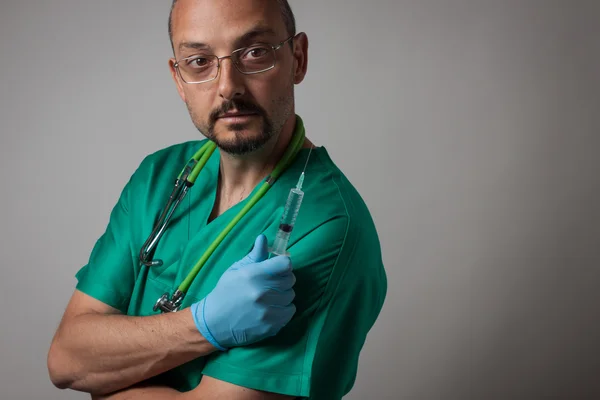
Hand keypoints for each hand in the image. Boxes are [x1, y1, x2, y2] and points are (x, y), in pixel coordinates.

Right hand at [191, 235, 295, 350]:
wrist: (214, 322)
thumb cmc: (226, 292)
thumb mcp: (236, 269)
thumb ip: (254, 255)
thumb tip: (263, 238)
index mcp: (253, 274)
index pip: (285, 264)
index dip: (283, 264)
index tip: (278, 268)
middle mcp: (262, 292)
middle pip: (290, 279)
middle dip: (283, 279)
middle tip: (272, 284)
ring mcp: (267, 310)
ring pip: (291, 296)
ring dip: (284, 295)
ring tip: (270, 297)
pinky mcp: (271, 325)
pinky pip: (290, 312)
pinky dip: (284, 310)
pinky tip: (272, 309)